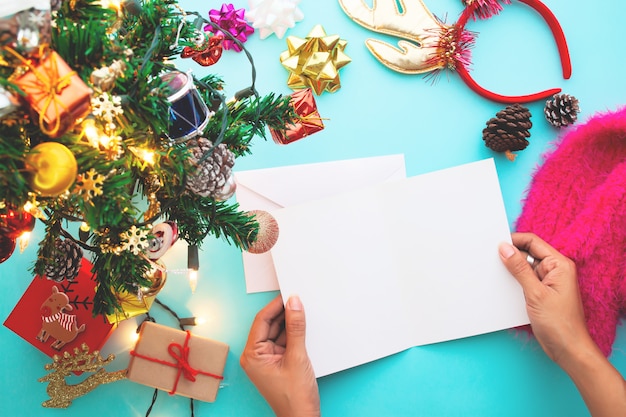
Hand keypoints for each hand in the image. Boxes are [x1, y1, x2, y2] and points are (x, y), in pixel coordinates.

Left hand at [240, 295, 319, 416]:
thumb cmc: (294, 397)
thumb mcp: (298, 357)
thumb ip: (296, 328)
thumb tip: (294, 304)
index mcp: (252, 354)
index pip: (261, 320)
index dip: (275, 305)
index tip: (289, 294)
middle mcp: (255, 355)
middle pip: (269, 325)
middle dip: (284, 313)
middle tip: (299, 299)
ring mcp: (266, 359)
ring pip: (277, 332)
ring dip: (290, 323)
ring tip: (304, 311)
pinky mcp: (276, 362)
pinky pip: (283, 341)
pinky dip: (293, 334)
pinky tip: (304, 326)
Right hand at [499, 232, 625, 416]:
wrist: (568, 350)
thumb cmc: (560, 324)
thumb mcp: (535, 293)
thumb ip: (519, 269)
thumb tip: (505, 248)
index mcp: (559, 265)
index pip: (533, 242)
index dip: (514, 241)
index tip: (495, 244)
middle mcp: (555, 271)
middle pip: (528, 253)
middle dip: (510, 256)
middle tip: (492, 259)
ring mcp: (548, 282)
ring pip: (524, 268)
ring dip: (511, 271)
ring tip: (497, 275)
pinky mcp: (542, 293)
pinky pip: (525, 281)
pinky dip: (514, 283)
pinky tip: (504, 288)